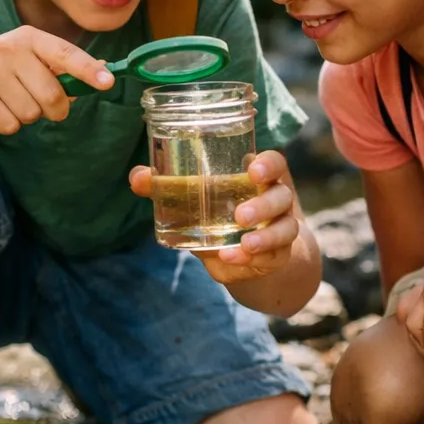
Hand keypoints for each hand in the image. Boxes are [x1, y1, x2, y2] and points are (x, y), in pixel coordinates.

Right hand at [0, 25, 111, 132]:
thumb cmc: (4, 70)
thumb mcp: (31, 58)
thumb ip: (64, 66)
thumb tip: (104, 71)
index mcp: (29, 38)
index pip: (65, 53)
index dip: (88, 70)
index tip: (108, 83)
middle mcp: (9, 49)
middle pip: (52, 95)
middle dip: (54, 109)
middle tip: (43, 105)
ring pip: (30, 114)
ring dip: (27, 116)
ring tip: (11, 102)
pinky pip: (9, 125)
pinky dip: (8, 124)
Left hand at [130, 150, 303, 284]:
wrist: (250, 253)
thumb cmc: (220, 215)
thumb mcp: (197, 202)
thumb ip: (168, 189)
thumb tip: (138, 177)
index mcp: (259, 179)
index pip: (275, 163)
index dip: (268, 164)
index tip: (253, 170)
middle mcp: (276, 200)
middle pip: (282, 196)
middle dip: (263, 206)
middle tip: (239, 216)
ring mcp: (282, 228)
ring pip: (286, 228)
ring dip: (265, 237)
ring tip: (245, 244)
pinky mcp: (279, 254)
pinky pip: (274, 256)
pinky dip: (254, 259)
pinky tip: (233, 259)